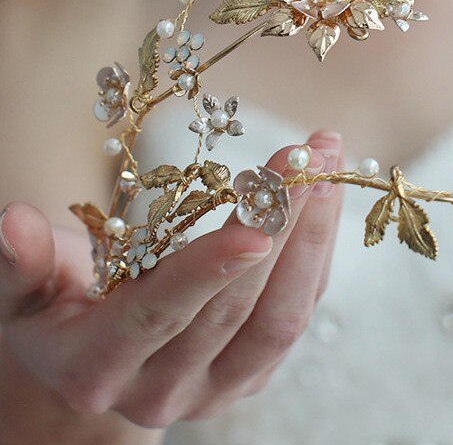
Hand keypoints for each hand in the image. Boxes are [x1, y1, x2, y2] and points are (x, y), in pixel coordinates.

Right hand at [0, 129, 344, 429]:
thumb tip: (12, 221)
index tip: (257, 220)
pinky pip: (299, 314)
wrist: (94, 360)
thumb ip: (22, 265)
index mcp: (98, 366)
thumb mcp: (26, 292)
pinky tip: (326, 199)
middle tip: (307, 157)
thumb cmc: (59, 309)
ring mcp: (216, 388)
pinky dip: (318, 253)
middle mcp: (162, 389)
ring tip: (328, 164)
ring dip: (312, 236)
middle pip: (234, 309)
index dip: (206, 269)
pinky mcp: (253, 374)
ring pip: (281, 319)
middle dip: (278, 226)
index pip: (158, 314)